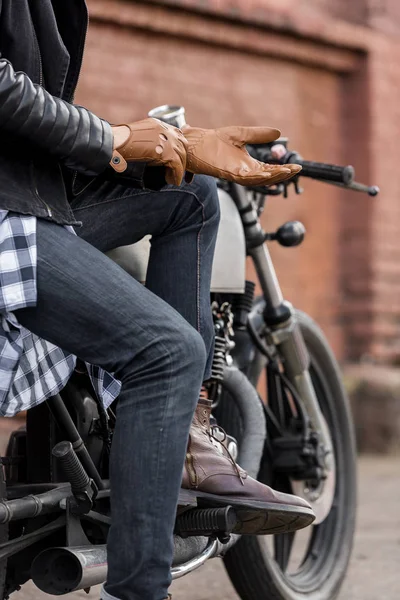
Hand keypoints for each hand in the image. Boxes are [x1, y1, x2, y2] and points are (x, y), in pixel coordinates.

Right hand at [110, 118, 187, 185]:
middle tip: (176, 171)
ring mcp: (166, 139)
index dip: (178, 148)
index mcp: (157, 124)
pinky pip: (177, 165)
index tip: (176, 160)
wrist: (111, 143)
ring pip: (182, 155)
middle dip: (182, 159)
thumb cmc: (118, 143)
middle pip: (183, 144)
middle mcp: (164, 129)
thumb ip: (149, 142)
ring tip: (173, 178)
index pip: (177, 134)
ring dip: (179, 169)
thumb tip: (154, 155)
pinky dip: (176, 175)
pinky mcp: (164, 151)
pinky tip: (173, 181)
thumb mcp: (137, 138)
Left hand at [182, 125, 300, 185]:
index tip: (296, 166)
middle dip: (282, 175)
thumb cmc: (211, 141)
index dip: (282, 169)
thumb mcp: (240, 134)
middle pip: (267, 177)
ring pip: (258, 180)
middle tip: (296, 170)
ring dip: (273, 177)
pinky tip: (268, 172)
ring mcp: (236, 174)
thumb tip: (278, 132)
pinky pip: (246, 178)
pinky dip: (258, 176)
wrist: (193, 144)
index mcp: (247, 165)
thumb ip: (258, 134)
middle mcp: (243, 172)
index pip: (269, 169)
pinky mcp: (228, 173)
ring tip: (287, 171)